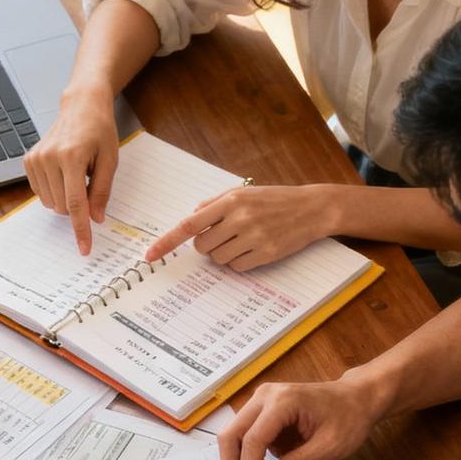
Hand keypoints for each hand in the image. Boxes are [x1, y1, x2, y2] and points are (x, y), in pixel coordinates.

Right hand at [23, 84, 118, 254]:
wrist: (81, 106)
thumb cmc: (100, 131)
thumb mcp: (110, 160)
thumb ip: (102, 191)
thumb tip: (96, 219)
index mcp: (72, 157)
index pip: (75, 203)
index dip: (81, 229)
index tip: (84, 247)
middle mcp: (48, 158)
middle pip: (63, 207)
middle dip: (78, 206)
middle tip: (90, 182)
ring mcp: (35, 159)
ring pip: (51, 203)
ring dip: (67, 197)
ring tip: (77, 173)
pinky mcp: (28, 160)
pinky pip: (42, 193)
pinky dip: (56, 190)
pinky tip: (65, 172)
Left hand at [144, 185, 332, 268]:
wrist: (311, 208)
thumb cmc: (275, 199)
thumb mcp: (244, 192)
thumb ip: (215, 203)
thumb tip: (191, 218)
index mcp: (231, 200)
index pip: (189, 225)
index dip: (167, 242)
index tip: (150, 256)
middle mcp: (240, 219)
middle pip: (202, 246)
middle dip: (207, 244)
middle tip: (225, 235)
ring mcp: (253, 238)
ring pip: (218, 259)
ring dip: (224, 253)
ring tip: (244, 239)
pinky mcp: (265, 254)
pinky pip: (237, 267)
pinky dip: (240, 261)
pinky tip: (255, 248)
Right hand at [219, 377, 379, 459]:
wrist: (357, 397)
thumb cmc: (349, 417)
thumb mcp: (330, 446)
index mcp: (283, 401)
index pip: (254, 439)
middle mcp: (266, 395)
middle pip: (233, 432)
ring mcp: (263, 399)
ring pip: (236, 432)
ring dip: (242, 458)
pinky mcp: (265, 407)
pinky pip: (248, 432)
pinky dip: (252, 452)